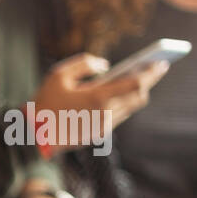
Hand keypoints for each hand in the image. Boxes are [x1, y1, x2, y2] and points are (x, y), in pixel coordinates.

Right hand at [34, 54, 169, 150]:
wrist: (33, 133)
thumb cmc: (44, 101)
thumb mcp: (59, 74)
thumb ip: (85, 64)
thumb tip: (106, 66)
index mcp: (98, 97)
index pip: (135, 84)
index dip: (151, 73)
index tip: (162, 63)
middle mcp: (105, 114)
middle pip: (139, 97)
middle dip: (150, 82)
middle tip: (157, 69)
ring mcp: (103, 126)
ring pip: (131, 108)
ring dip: (136, 94)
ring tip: (141, 79)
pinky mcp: (98, 134)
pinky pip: (119, 116)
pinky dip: (123, 104)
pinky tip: (122, 94)